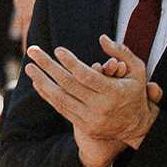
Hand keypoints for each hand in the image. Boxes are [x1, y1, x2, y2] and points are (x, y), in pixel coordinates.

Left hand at [24, 38, 159, 149]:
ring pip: (60, 98)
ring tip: (29, 67)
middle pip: (68, 84)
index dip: (70, 62)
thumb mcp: (137, 70)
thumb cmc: (134, 92)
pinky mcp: (84, 126)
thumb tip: (102, 38)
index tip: (57, 50)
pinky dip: (47, 95)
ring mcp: (91, 119)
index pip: (87, 76)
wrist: (137, 127)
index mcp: (114, 92)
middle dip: (48, 66)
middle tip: (33, 51)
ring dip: (42, 81)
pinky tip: (38, 83)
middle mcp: (101, 107)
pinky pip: (61, 108)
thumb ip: (122, 52)